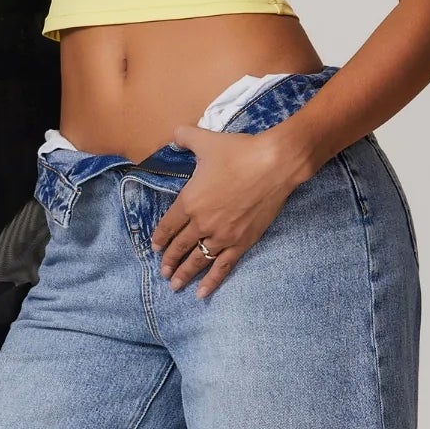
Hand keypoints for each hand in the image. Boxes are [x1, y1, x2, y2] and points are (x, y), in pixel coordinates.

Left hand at [149, 124, 310, 298]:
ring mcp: (222, 236)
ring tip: (175, 285)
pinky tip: (202, 293)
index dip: (159, 238)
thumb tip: (174, 134)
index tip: (155, 247)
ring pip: (198, 260)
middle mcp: (202, 223)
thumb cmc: (239, 152)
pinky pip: (222, 266)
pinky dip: (211, 281)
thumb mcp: (206, 140)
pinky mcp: (241, 242)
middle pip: (179, 247)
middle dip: (169, 261)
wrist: (274, 164)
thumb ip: (184, 137)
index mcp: (189, 201)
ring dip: (184, 274)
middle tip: (163, 271)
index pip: (167, 225)